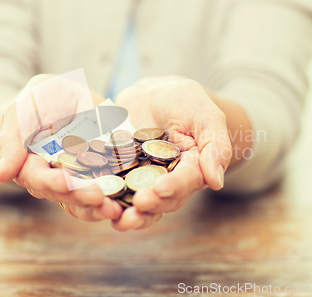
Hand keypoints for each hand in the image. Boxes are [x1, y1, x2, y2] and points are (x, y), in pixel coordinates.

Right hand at [0, 74, 122, 220]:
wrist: (67, 97)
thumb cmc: (40, 99)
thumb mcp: (24, 108)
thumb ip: (12, 139)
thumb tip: (3, 176)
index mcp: (30, 164)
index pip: (37, 178)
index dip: (51, 181)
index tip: (66, 182)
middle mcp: (53, 177)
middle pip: (64, 194)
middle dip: (81, 197)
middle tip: (99, 198)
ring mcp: (78, 179)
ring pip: (85, 201)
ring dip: (99, 207)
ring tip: (114, 208)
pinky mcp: (100, 175)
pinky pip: (106, 192)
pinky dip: (115, 198)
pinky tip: (126, 203)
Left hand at [112, 76, 231, 230]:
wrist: (153, 94)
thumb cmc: (185, 101)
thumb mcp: (205, 114)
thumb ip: (215, 145)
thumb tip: (216, 182)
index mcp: (193, 169)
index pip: (186, 182)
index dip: (174, 187)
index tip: (161, 188)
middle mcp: (169, 180)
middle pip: (162, 200)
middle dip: (150, 204)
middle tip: (138, 203)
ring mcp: (143, 180)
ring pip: (139, 203)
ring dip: (130, 214)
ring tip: (118, 218)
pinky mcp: (121, 175)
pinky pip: (115, 190)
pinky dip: (107, 199)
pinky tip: (96, 204)